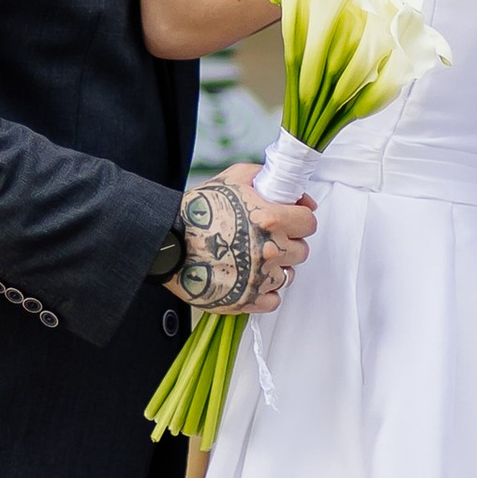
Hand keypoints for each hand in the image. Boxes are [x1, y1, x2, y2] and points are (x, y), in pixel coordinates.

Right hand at [172, 163, 313, 314]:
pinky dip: (265, 291)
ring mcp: (260, 277)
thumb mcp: (232, 178)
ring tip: (255, 257)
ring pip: (288, 275)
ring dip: (277, 267)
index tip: (291, 219)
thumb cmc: (196, 212)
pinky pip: (273, 300)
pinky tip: (251, 277)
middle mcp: (270, 250)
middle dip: (288, 242)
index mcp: (271, 219)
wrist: (167, 243)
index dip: (300, 219)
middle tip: (267, 237)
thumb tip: (290, 190)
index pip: (309, 223)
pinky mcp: (247, 299)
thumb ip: (264, 177)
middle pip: (301, 250)